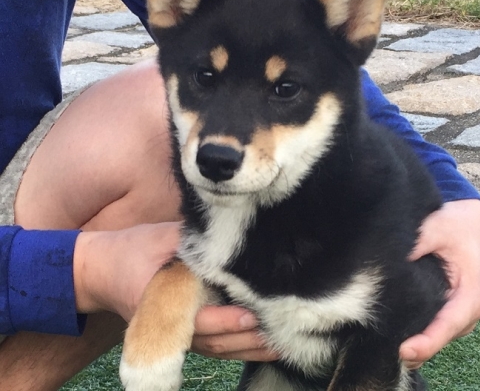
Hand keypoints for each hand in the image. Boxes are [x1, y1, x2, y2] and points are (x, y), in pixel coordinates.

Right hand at [74, 222, 276, 361]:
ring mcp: (179, 333)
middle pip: (213, 341)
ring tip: (281, 345)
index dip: (226, 320)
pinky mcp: (185, 333)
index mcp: (162, 304)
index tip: (252, 316)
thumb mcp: (158, 237)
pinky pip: (214, 346)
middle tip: (280, 334)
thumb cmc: (131, 250)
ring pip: (217, 349)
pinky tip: (265, 345)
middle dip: (246, 341)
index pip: (198, 319)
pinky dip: (239, 348)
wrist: (99, 271)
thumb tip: (229, 229)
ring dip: (248, 350)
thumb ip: (191, 240)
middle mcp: (172, 326)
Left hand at [400, 199, 479, 368]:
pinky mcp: (450, 312)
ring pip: (435, 337)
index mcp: (471, 294)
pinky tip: (393, 329)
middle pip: (439, 339)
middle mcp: (469, 310)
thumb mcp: (436, 226)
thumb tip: (391, 263)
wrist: (468, 219)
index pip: (447, 326)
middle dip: (414, 346)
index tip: (403, 351)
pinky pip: (433, 329)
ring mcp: (460, 315)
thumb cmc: (455, 223)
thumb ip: (416, 244)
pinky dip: (416, 332)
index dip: (426, 342)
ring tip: (383, 337)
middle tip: (380, 344)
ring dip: (413, 340)